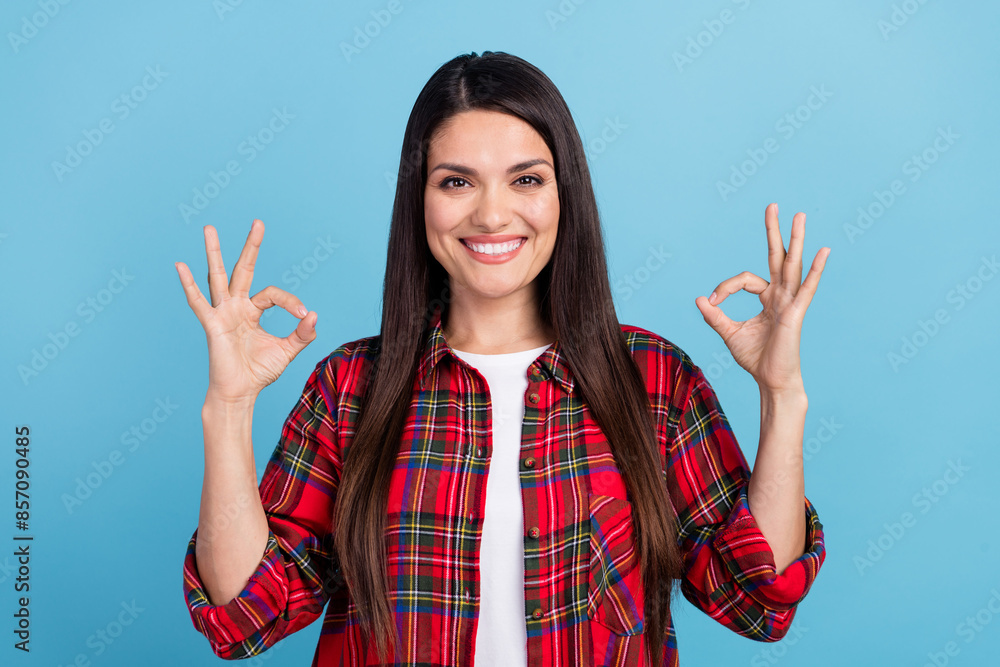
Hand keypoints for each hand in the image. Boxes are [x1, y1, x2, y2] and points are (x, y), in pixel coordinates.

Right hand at [174, 219, 317, 403]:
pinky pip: (198, 302)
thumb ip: (302, 333)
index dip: (291, 302)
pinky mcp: (212, 325)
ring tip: (210, 228)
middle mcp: (236, 307)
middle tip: (259, 222)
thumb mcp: (287, 350)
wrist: (241, 393)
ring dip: (214, 252)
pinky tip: (180, 265)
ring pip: (218, 277)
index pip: (273, 294)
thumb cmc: (259, 372)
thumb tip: (314, 315)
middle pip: (243, 269)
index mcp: (252, 311)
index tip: (303, 316)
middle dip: (251, 247)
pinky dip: (189, 285)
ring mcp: (222, 313)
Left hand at [694, 203, 828, 393]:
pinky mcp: (796, 313)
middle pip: (777, 257)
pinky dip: (816, 270)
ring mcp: (790, 302)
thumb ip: (715, 316)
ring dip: (795, 239)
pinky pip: (807, 288)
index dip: (725, 287)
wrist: (771, 380)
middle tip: (772, 205)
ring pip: (792, 265)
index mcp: (766, 298)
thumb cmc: (755, 358)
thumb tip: (701, 298)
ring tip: (799, 215)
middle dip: (774, 231)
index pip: (744, 279)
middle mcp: (780, 295)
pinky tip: (823, 251)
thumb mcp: (729, 333)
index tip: (712, 302)